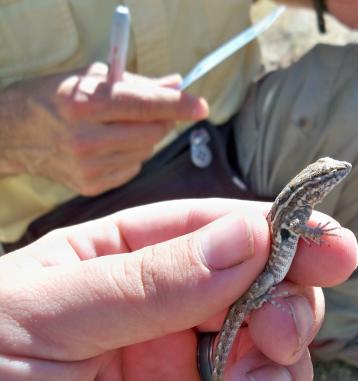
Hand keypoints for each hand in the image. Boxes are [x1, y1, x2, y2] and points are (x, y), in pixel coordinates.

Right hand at [0, 62, 207, 194]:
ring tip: (118, 126)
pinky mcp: (91, 185)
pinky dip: (131, 155)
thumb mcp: (91, 79)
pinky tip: (109, 145)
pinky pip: (133, 168)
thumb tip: (176, 85)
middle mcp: (85, 138)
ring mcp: (88, 166)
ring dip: (144, 136)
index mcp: (83, 104)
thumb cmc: (53, 97)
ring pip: (146, 151)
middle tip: (156, 109)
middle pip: (152, 132)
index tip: (200, 105)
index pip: (143, 105)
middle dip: (162, 118)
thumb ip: (137, 83)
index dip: (177, 105)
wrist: (12, 134)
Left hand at [0, 199, 357, 380]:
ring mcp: (186, 379)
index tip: (332, 243)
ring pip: (274, 356)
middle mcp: (166, 316)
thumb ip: (146, 278)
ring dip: (283, 371)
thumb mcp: (41, 313)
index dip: (279, 231)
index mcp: (126, 263)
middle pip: (261, 290)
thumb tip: (245, 238)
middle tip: (279, 331)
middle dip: (287, 304)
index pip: (216, 231)